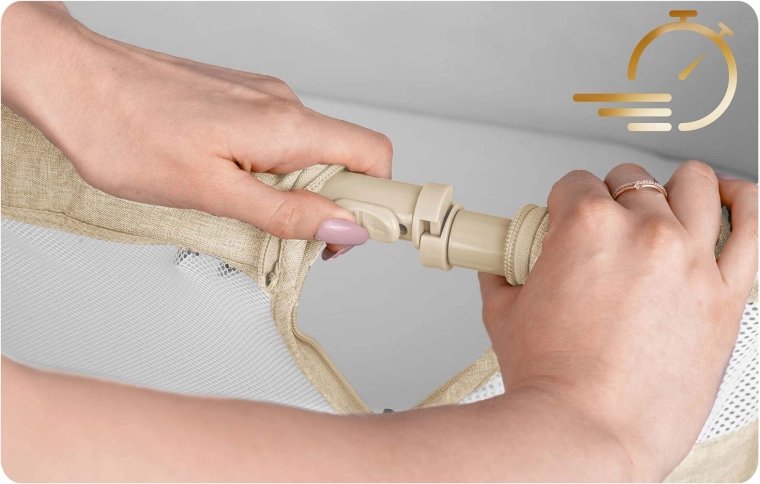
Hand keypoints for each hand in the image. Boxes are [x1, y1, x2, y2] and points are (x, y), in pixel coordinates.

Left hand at [1, 2, 390, 255]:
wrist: (72, 81)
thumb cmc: (125, 132)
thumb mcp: (210, 191)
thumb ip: (284, 211)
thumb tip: (345, 226)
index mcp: (285, 125)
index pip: (372, 155)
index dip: (377, 199)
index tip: (356, 235)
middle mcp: (281, 104)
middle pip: (343, 159)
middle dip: (326, 206)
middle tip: (283, 237)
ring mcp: (260, 98)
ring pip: (307, 154)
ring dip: (292, 192)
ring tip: (241, 210)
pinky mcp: (238, 99)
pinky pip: (277, 141)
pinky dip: (268, 172)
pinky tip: (227, 185)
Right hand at [479, 161, 756, 479]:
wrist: (587, 430)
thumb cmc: (551, 380)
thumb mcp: (504, 315)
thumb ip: (504, 277)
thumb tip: (504, 266)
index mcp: (586, 227)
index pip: (576, 183)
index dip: (565, 200)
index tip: (565, 219)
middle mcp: (644, 231)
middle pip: (630, 181)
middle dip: (611, 198)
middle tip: (604, 230)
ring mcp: (690, 258)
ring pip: (693, 185)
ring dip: (672, 188)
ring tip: (662, 206)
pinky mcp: (726, 292)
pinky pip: (754, 225)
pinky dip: (742, 201)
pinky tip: (726, 200)